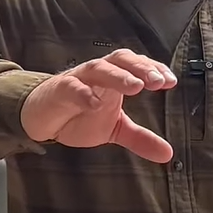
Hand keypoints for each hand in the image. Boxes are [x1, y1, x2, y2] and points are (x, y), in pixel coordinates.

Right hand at [20, 48, 176, 162]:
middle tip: (158, 82)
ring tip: (135, 87)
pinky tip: (94, 103)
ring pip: (99, 68)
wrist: (41, 117)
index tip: (170, 82)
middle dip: (141, 68)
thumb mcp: (114, 128)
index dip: (154, 69)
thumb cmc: (78, 114)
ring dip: (118, 75)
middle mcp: (98, 73)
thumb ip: (140, 138)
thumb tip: (168, 153)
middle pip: (121, 59)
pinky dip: (83, 93)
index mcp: (114, 78)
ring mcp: (78, 79)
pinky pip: (71, 87)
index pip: (137, 65)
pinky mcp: (58, 90)